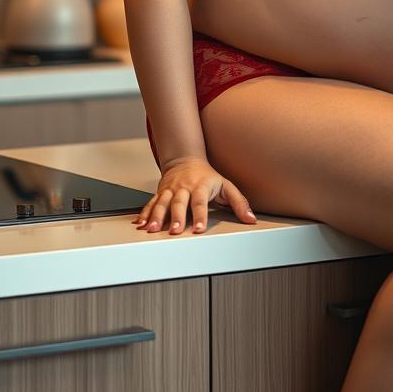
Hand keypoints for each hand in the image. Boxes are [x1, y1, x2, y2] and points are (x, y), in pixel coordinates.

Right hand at [132, 156, 256, 234]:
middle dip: (177, 217)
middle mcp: (184, 187)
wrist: (186, 160)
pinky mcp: (160, 193)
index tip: (200, 229)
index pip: (201, 201)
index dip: (201, 215)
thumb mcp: (227, 187)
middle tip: (176, 231)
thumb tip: (251, 219)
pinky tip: (141, 224)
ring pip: (162, 203)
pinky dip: (145, 213)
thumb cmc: (208, 177)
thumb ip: (239, 203)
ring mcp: (170, 190)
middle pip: (180, 203)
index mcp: (201, 186)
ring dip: (157, 216)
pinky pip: (151, 203)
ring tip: (153, 229)